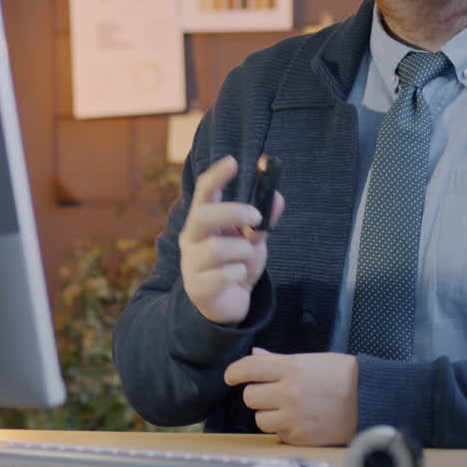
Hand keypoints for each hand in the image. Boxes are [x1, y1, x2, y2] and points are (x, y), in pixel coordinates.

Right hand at [179, 155, 283, 324]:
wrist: (227, 304)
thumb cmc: (236, 264)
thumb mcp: (253, 240)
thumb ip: (263, 221)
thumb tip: (276, 197)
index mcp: (203, 220)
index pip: (204, 191)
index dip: (217, 175)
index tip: (234, 161)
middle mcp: (191, 237)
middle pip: (203, 215)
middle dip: (233, 212)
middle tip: (256, 218)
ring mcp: (191, 262)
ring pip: (219, 248)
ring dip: (242, 253)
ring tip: (244, 262)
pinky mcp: (197, 288)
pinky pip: (225, 275)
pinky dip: (239, 275)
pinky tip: (237, 280)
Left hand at [224, 348, 357, 445]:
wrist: (370, 399)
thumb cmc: (343, 376)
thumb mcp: (310, 359)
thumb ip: (278, 360)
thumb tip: (255, 356)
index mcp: (292, 368)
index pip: (248, 369)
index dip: (234, 372)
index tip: (230, 376)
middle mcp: (290, 392)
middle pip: (250, 396)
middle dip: (258, 394)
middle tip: (272, 392)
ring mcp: (294, 416)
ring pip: (259, 418)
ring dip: (268, 414)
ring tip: (287, 408)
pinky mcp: (300, 436)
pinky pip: (276, 434)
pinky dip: (283, 428)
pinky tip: (298, 419)